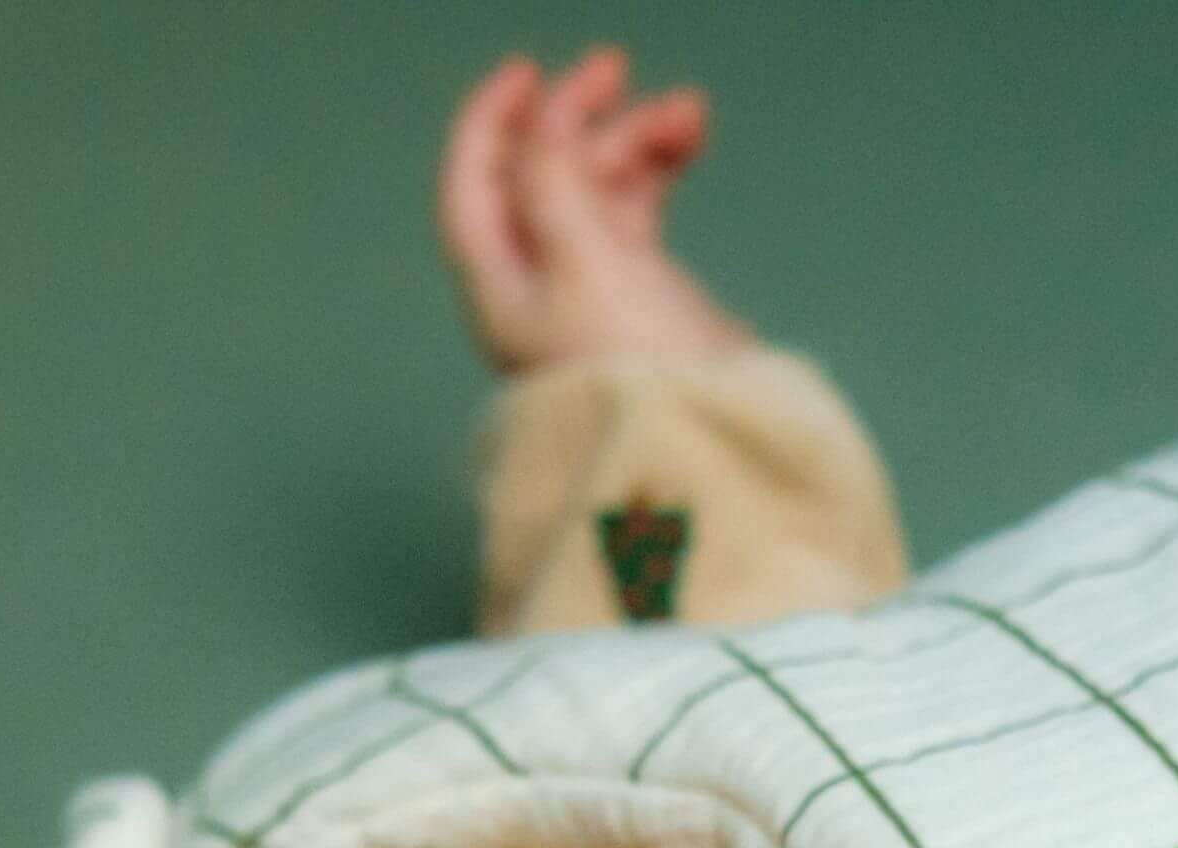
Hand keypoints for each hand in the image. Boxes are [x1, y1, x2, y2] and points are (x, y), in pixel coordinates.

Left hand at [437, 48, 757, 374]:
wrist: (705, 446)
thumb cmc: (634, 368)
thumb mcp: (583, 260)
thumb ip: (553, 181)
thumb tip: (543, 124)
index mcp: (499, 289)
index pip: (472, 189)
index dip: (490, 123)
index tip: (527, 71)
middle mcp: (533, 290)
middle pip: (539, 179)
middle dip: (575, 122)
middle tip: (617, 70)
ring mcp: (587, 293)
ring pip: (593, 191)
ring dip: (631, 143)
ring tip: (685, 114)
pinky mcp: (637, 297)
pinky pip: (632, 214)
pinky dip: (652, 174)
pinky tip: (682, 143)